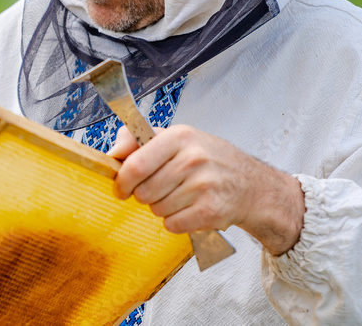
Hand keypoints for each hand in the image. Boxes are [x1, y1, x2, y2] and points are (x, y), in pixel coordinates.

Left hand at [108, 124, 305, 255]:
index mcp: (180, 136)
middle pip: (144, 192)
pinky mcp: (211, 210)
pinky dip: (176, 222)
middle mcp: (193, 158)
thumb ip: (138, 140)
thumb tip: (111, 153)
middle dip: (146, 196)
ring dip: (163, 208)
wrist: (250, 184)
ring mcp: (204, 185)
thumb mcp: (177, 138)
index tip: (122, 187)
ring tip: (181, 196)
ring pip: (157, 210)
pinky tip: (190, 209)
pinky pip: (173, 225)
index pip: (135, 165)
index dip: (122, 181)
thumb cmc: (209, 159)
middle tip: (160, 189)